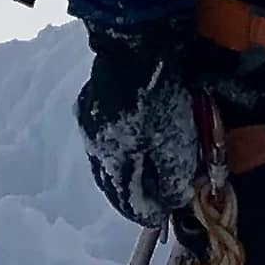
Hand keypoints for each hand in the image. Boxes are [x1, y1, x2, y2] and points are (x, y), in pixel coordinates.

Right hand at [76, 22, 203, 225]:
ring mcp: (90, 123)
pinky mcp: (92, 103)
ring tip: (144, 173)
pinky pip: (106, 137)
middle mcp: (95, 147)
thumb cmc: (158, 101)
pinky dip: (120, 147)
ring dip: (125, 171)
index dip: (146, 213)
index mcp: (113, 161)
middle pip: (114, 183)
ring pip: (108, 160)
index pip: (128, 202)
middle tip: (152, 198)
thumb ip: (170, 180)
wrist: (136, 47)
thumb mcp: (173, 145)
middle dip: (133, 195)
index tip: (161, 217)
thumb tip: (168, 202)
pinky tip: (133, 141)